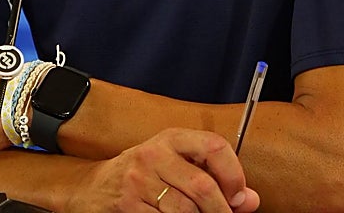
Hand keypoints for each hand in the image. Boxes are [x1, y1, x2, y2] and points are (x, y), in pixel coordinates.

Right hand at [64, 129, 259, 212]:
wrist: (93, 188)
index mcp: (171, 139)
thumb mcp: (174, 165)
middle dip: (222, 211)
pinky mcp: (128, 207)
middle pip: (203, 186)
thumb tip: (251, 200)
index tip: (240, 196)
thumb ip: (212, 178)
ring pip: (186, 211)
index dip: (234, 174)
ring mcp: (139, 182)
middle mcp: (154, 156)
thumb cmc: (142, 176)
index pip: (214, 146)